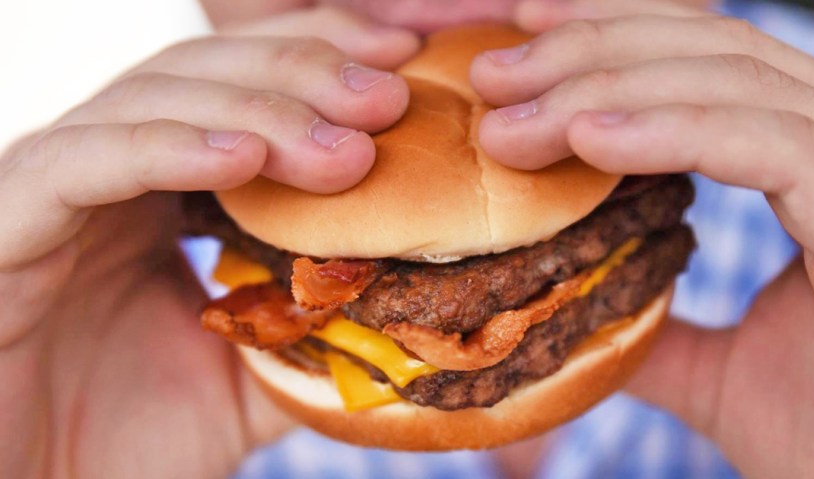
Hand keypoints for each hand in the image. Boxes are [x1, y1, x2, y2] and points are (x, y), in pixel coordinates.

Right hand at [0, 6, 416, 477]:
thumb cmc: (115, 441)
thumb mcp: (244, 387)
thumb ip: (314, 343)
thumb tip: (414, 321)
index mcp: (169, 189)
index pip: (254, 89)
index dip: (331, 53)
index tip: (411, 57)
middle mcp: (114, 167)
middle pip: (214, 72)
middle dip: (309, 69)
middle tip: (392, 95)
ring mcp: (57, 185)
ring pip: (156, 99)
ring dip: (261, 110)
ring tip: (348, 148)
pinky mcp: (4, 220)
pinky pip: (82, 162)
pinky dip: (168, 148)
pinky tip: (245, 158)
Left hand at [471, 1, 813, 475]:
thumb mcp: (723, 375)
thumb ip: (661, 328)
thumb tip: (582, 304)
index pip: (717, 64)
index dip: (617, 35)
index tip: (520, 40)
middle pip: (719, 53)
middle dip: (592, 49)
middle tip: (492, 76)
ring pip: (740, 85)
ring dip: (608, 88)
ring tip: (513, 119)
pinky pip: (780, 151)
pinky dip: (676, 131)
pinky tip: (590, 139)